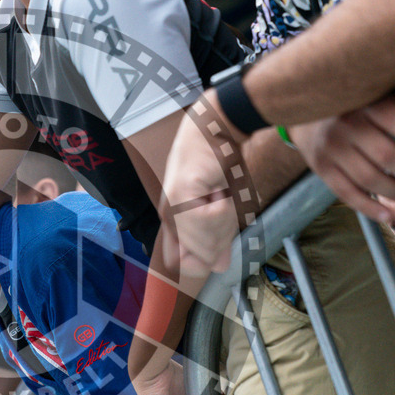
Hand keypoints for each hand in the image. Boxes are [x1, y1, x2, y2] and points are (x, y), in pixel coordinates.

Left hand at [159, 93, 244, 276]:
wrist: (217, 128)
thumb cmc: (220, 165)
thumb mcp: (222, 207)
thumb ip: (217, 237)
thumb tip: (218, 266)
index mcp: (175, 225)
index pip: (185, 266)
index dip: (206, 259)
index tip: (220, 230)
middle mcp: (168, 220)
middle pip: (203, 258)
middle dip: (223, 236)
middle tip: (223, 204)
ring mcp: (172, 209)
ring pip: (208, 242)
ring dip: (226, 219)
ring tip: (220, 193)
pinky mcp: (181, 195)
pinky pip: (211, 219)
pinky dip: (225, 206)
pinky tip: (220, 188)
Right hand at [287, 96, 394, 222]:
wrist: (300, 107)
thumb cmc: (351, 101)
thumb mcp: (375, 90)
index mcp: (364, 102)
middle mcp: (345, 126)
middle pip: (386, 156)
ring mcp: (332, 149)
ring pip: (370, 179)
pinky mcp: (321, 168)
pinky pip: (347, 193)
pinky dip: (370, 209)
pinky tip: (389, 215)